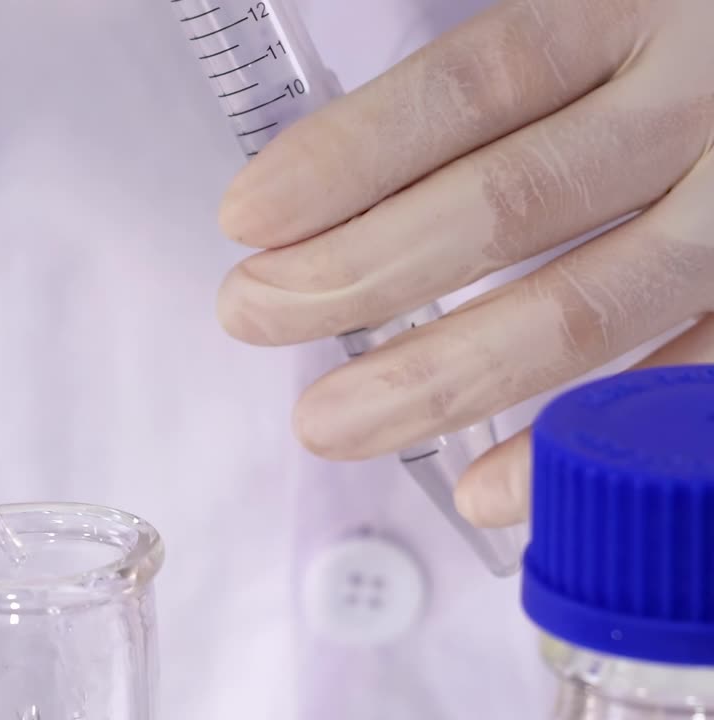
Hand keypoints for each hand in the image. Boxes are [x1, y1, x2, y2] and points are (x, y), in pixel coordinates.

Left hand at [216, 0, 713, 527]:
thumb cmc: (688, 46)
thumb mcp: (614, 12)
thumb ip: (507, 75)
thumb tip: (345, 172)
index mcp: (638, 9)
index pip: (473, 85)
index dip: (350, 156)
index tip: (249, 216)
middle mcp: (700, 103)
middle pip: (507, 202)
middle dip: (356, 272)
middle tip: (253, 311)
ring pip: (583, 307)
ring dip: (438, 378)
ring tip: (329, 420)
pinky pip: (689, 383)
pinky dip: (579, 441)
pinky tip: (487, 489)